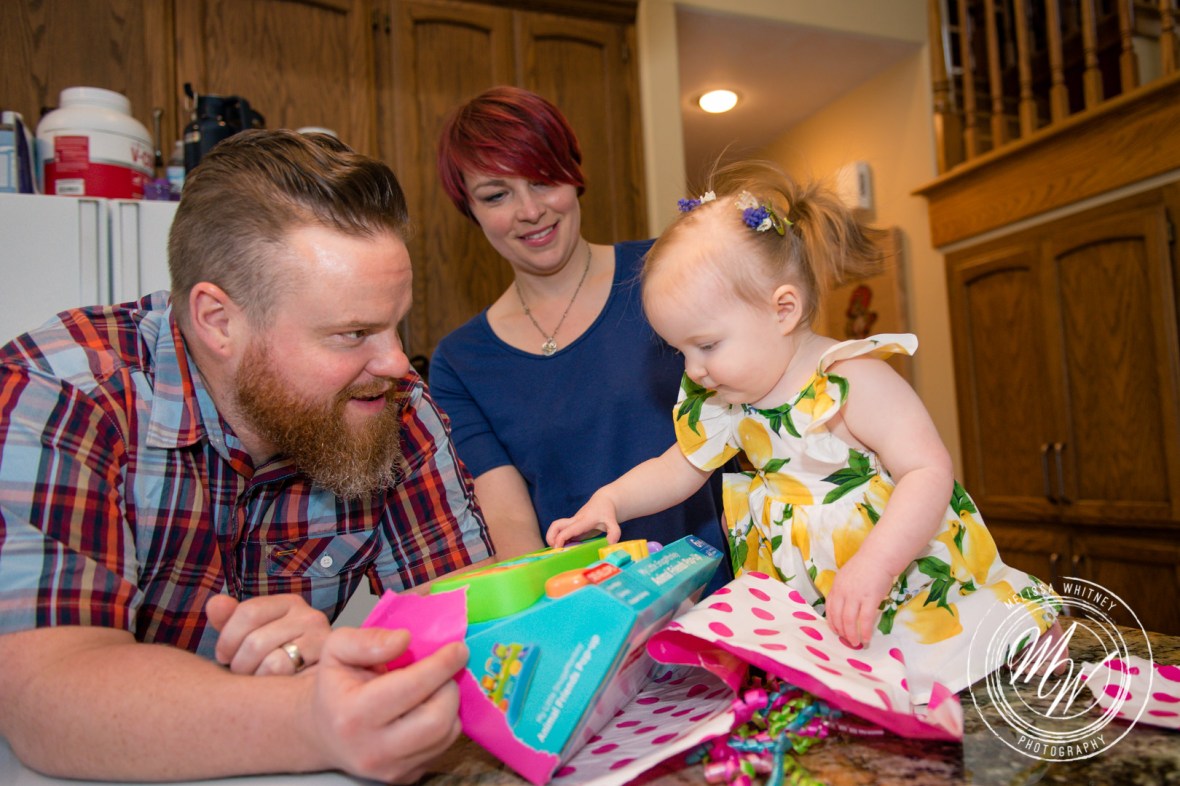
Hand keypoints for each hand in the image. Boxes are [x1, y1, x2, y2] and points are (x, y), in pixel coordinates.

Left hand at [206, 594, 330, 675]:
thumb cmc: (276, 662)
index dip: (227, 639)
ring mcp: (319, 636)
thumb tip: (215, 603)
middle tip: (245, 672)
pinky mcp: (323, 660)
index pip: (248, 612)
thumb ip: (229, 620)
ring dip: (255, 676)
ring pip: (268, 659)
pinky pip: (280, 670)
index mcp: (288, 604)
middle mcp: (308, 614)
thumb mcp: (249, 638)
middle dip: (240, 664)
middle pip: (255, 640)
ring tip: (261, 679)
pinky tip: (277, 685)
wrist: (313, 689)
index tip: (223, 656)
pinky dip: (270, 682)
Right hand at [305, 627, 466, 782]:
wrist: (326, 733)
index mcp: (352, 715)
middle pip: (437, 719)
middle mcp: (372, 749)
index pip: (411, 688)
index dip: (441, 665)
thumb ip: (367, 640)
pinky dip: (446, 722)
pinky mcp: (407, 777)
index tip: (458, 649)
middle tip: (444, 669)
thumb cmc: (336, 687)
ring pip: (446, 734)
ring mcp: (391, 769)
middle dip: (449, 686)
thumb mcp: (337, 650)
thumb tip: (404, 639)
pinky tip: (428, 707)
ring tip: (434, 687)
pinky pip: (443, 747)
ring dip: (450, 704)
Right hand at [545, 492, 620, 547]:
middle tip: (556, 549)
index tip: (558, 548)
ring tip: (558, 550)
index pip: (568, 529)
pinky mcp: (572, 526)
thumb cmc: (607, 512)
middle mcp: (575, 521)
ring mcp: (572, 523)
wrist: (603, 502)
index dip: (561, 538)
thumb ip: (614, 533)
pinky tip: (564, 549)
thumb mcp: (613, 523)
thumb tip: (610, 544)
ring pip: (555, 527)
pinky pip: (561, 532)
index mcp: (583, 521)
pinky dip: (558, 540)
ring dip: (552, 538)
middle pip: (556, 525)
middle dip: (551, 537)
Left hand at [823, 554, 894, 647]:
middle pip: (838, 617)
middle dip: (841, 631)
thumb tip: (843, 605)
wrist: (879, 557)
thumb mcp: (846, 576)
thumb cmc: (865, 566)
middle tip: (846, 640)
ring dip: (851, 635)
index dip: (831, 622)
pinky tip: (866, 638)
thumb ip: (843, 590)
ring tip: (855, 643)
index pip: (829, 608)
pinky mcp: (870, 599)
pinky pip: (865, 620)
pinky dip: (865, 631)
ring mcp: (856, 596)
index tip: (835, 631)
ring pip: (849, 621)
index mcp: (836, 586)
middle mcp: (843, 592)